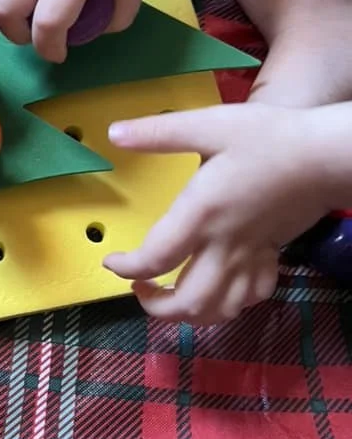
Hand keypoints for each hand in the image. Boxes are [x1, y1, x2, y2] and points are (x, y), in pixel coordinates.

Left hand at [103, 102, 335, 324]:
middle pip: (187, 302)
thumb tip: (114, 133)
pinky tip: (218, 288)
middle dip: (155, 307)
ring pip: (220, 309)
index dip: (126, 269)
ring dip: (190, 314)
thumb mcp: (209, 124)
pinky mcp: (272, 255)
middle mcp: (224, 244)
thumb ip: (159, 132)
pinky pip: (251, 297)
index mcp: (200, 214)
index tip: (112, 263)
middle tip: (139, 289)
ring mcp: (252, 256)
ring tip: (172, 297)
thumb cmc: (268, 136)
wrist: (326, 154)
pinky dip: (229, 304)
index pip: (155, 260)